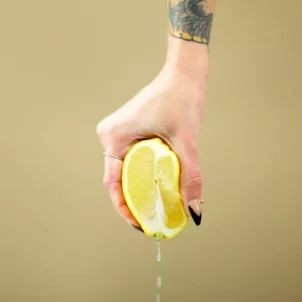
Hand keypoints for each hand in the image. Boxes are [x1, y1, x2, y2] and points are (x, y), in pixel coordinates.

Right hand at [96, 62, 206, 227]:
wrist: (182, 75)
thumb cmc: (181, 99)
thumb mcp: (186, 142)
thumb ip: (190, 178)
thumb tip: (194, 212)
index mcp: (114, 137)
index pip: (113, 183)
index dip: (124, 208)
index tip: (139, 224)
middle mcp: (110, 135)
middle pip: (118, 178)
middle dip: (132, 200)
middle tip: (150, 218)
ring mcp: (117, 132)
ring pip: (124, 169)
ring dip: (137, 187)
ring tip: (153, 205)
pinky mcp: (127, 130)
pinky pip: (130, 159)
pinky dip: (141, 173)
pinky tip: (154, 184)